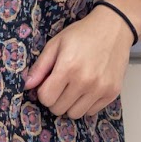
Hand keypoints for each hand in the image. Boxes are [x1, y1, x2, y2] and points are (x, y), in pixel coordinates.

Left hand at [23, 5, 133, 119]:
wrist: (113, 27)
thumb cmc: (83, 34)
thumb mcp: (56, 43)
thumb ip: (40, 66)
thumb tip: (27, 85)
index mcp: (68, 67)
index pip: (46, 98)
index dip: (43, 92)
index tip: (48, 83)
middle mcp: (85, 81)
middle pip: (58, 109)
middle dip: (55, 99)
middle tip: (60, 85)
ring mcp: (101, 89)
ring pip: (75, 114)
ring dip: (70, 104)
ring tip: (73, 88)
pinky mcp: (112, 93)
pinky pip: (91, 112)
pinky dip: (85, 104)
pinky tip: (87, 89)